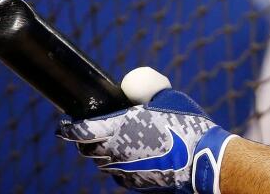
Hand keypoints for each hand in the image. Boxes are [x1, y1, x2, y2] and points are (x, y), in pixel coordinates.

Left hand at [57, 68, 234, 193]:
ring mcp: (124, 171)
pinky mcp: (135, 183)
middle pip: (86, 149)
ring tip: (117, 141)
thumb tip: (131, 86)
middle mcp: (116, 152)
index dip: (68, 126)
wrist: (204, 159)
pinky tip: (136, 156)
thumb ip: (145, 90)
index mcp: (121, 128)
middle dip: (84, 140)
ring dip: (103, 152)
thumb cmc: (187, 124)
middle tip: (89, 130)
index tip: (65, 122)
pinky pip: (119, 173)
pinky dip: (120, 164)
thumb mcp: (168, 97)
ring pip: (102, 162)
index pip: (80, 130)